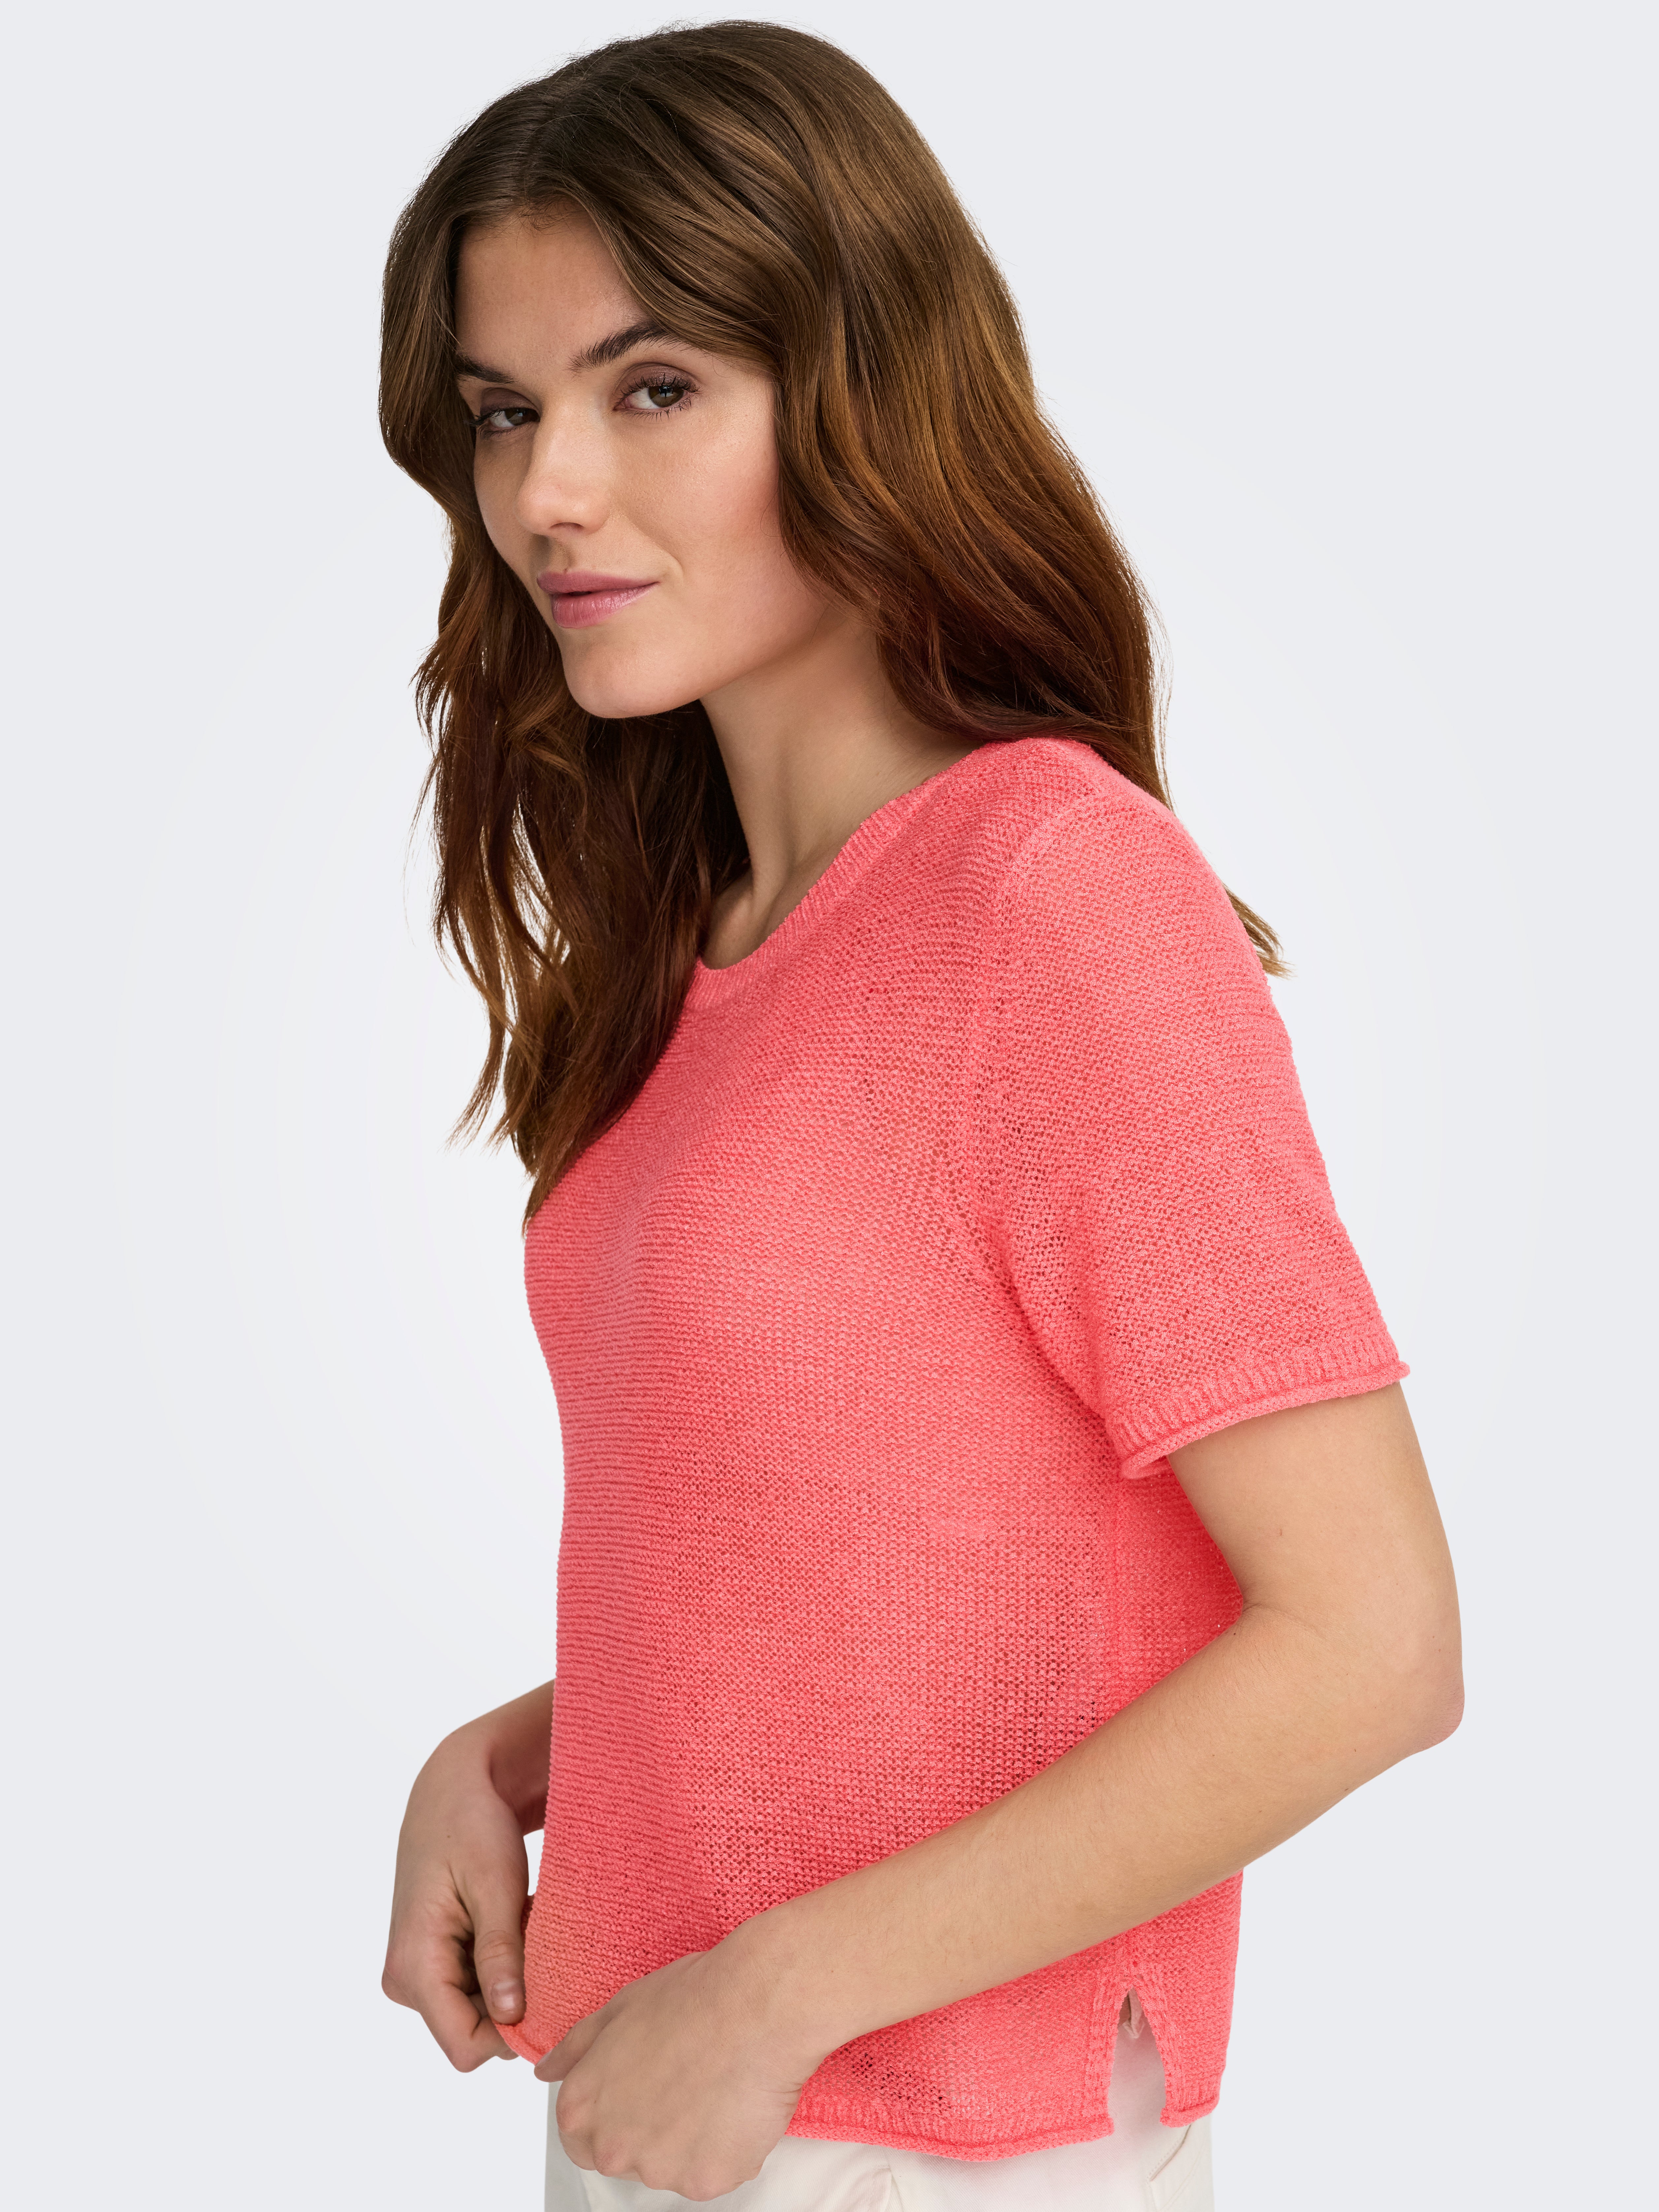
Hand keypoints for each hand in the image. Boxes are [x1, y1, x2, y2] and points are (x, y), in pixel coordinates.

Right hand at [382, 1709, 544, 2069]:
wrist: (451, 1789)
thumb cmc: (471, 1826)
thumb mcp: (494, 1886)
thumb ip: (499, 1954)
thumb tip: (511, 2018)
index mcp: (413, 1965)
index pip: (465, 2045)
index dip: (511, 2034)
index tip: (551, 1995)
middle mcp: (406, 1979)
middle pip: (472, 2031)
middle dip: (515, 2002)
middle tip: (541, 1947)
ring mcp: (418, 1971)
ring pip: (478, 2012)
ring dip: (512, 1980)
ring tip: (525, 1928)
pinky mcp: (432, 1961)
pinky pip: (475, 1988)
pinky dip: (503, 1966)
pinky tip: (514, 1927)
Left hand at [535, 1941, 822, 2200]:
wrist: (754, 2009)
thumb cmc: (691, 2000)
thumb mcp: (618, 2009)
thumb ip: (575, 2049)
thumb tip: (546, 2072)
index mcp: (583, 2109)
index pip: (579, 2138)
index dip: (612, 2111)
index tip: (640, 2090)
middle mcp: (613, 2149)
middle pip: (623, 2156)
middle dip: (648, 2128)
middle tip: (682, 2083)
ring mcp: (659, 2171)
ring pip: (670, 2166)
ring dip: (688, 2138)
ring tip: (714, 2086)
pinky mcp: (705, 2183)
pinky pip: (711, 2173)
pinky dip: (724, 2147)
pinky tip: (736, 2104)